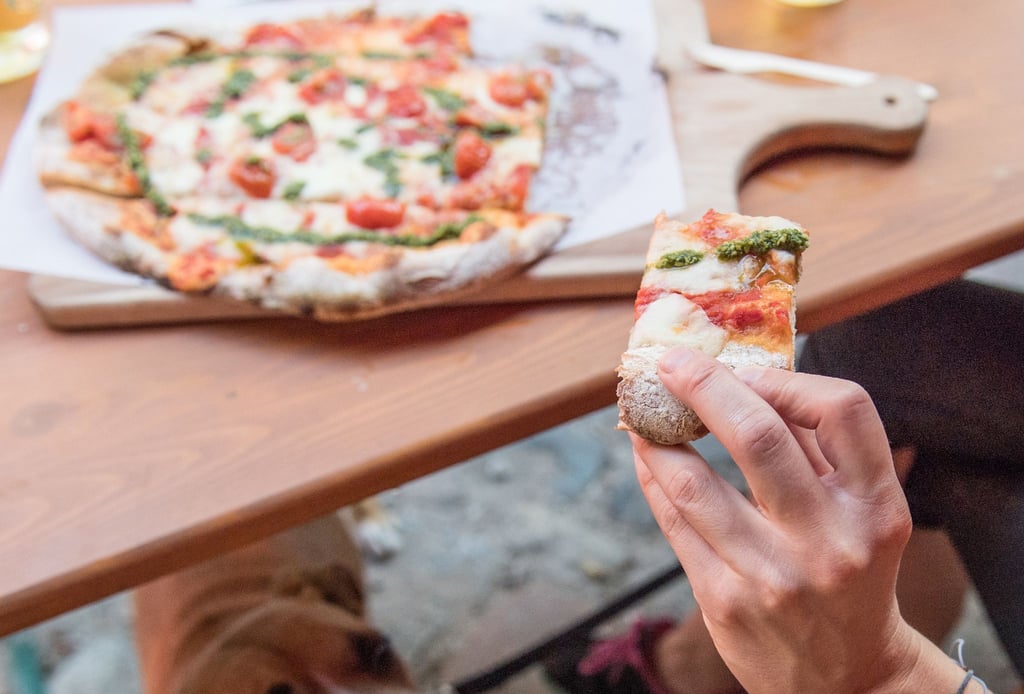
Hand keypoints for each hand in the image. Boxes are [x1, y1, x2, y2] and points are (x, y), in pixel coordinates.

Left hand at [631, 348, 962, 691]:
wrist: (847, 676)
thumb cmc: (851, 573)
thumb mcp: (860, 514)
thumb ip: (814, 447)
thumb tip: (749, 375)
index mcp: (876, 507)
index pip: (843, 410)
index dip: (787, 378)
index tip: (745, 371)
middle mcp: (830, 541)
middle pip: (758, 437)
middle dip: (703, 386)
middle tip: (669, 362)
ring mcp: (773, 576)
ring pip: (694, 484)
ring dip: (658, 437)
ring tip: (642, 411)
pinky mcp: (725, 603)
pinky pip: (674, 525)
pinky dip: (654, 480)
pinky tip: (646, 457)